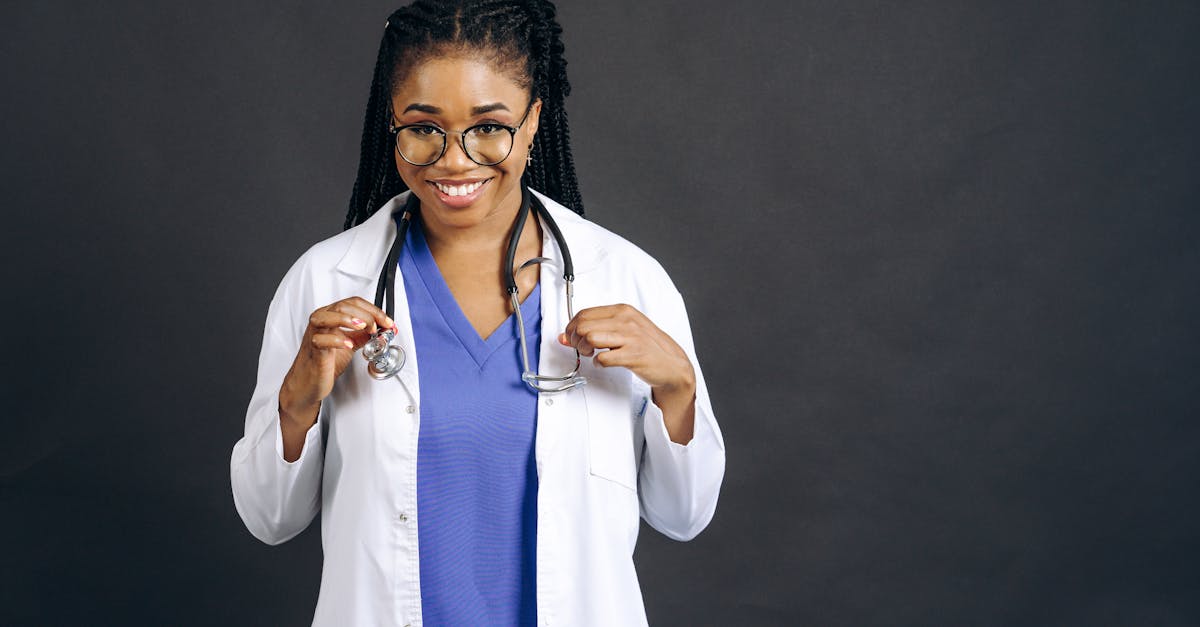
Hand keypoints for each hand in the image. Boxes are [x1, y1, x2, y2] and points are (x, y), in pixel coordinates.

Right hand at [279, 297, 393, 428]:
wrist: (310, 381)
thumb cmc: (326, 360)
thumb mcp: (350, 342)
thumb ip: (364, 334)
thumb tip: (383, 329)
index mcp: (331, 315)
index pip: (353, 302)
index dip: (374, 310)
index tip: (388, 322)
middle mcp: (321, 320)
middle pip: (343, 306)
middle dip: (366, 315)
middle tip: (378, 328)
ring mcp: (315, 333)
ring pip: (327, 316)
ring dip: (348, 319)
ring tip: (364, 327)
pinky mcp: (313, 349)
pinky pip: (321, 339)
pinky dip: (337, 340)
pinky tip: (348, 345)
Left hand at [559, 304, 696, 442]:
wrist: (671, 364)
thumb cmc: (646, 345)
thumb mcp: (623, 329)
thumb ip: (596, 329)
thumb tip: (565, 336)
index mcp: (622, 310)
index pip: (584, 313)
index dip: (571, 328)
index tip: (571, 337)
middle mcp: (626, 320)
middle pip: (583, 325)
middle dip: (576, 340)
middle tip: (582, 348)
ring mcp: (631, 337)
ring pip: (590, 338)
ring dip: (585, 350)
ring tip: (592, 354)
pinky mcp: (634, 355)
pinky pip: (604, 358)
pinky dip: (599, 363)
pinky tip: (604, 363)